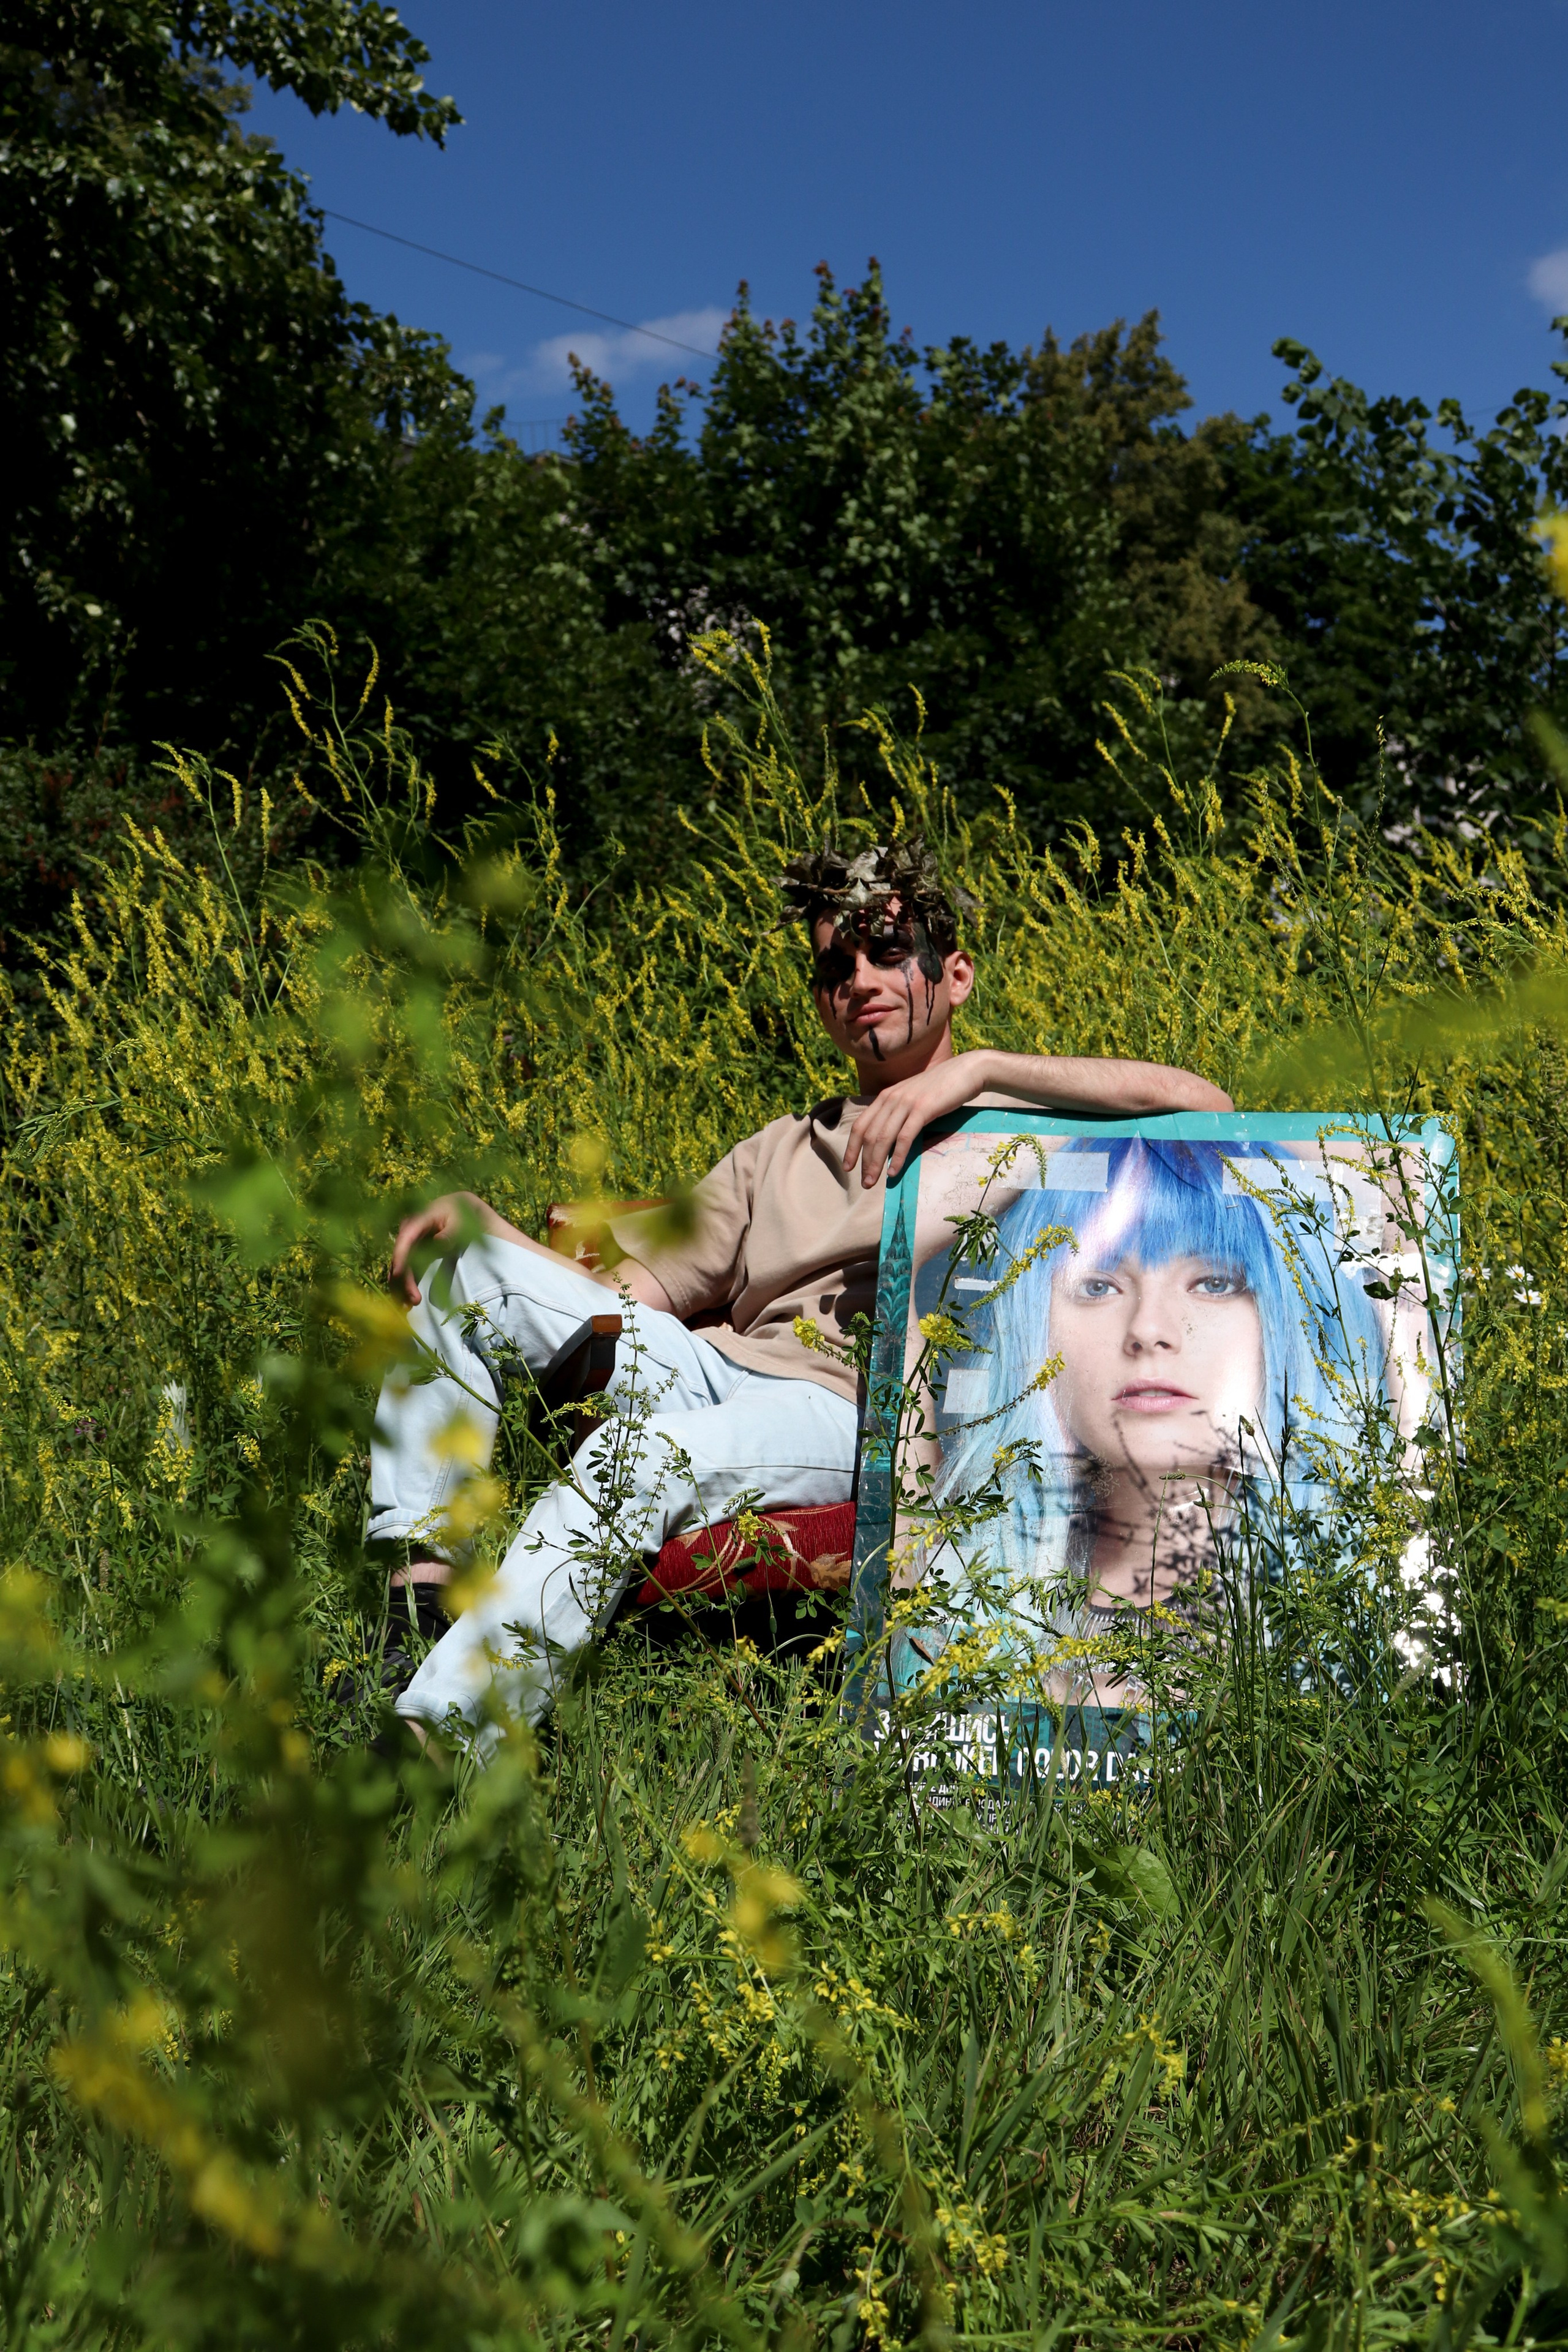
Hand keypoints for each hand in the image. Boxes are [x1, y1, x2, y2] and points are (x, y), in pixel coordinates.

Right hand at [388, 1191, 493, 1304]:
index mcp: (418, 1220)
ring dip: (401, 1287)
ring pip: (399, 1267)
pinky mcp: (411, 1253)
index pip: (405, 1239)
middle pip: (399, 1258)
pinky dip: (405, 1285)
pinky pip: (405, 1271)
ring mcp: (408, 1243)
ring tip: (408, 1307)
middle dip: (402, 1281)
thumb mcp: (460, 1221)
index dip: (399, 1257)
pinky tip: (407, 1301)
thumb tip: (439, 1242)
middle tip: (413, 1301)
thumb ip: (451, 1232)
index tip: (398, 1274)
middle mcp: (408, 1232)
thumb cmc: (461, 1214)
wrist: (460, 1209)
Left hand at [844, 1055, 985, 1187]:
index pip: (861, 1125)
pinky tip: (893, 1172)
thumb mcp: (913, 1098)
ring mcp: (906, 1103)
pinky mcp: (923, 1109)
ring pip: (883, 1138)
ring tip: (872, 1182)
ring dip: (875, 1163)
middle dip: (863, 1161)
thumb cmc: (941, 1088)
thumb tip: (890, 1139)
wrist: (966, 1071)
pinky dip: (897, 1157)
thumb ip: (899, 1113)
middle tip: (864, 1183)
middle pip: (869, 1135)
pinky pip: (904, 1138)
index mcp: (886, 1096)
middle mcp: (891, 1098)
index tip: (848, 1166)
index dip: (851, 1147)